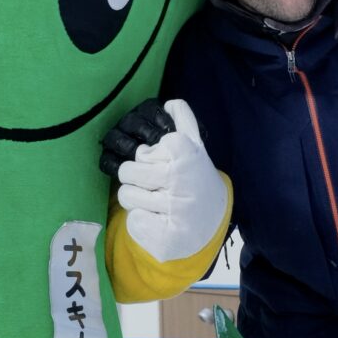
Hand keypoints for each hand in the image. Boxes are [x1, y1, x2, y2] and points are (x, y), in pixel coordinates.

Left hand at [114, 100, 228, 263]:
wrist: (211, 223)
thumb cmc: (196, 180)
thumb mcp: (194, 150)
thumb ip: (183, 123)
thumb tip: (171, 102)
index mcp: (184, 151)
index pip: (139, 152)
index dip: (147, 160)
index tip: (166, 167)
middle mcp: (181, 178)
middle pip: (126, 172)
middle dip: (137, 181)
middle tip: (160, 188)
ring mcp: (173, 208)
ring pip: (126, 196)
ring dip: (138, 202)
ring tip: (160, 204)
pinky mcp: (165, 235)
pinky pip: (133, 221)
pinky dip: (142, 223)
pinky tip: (161, 222)